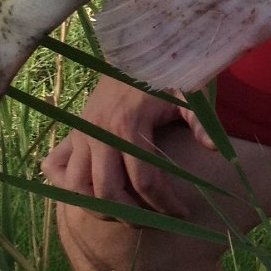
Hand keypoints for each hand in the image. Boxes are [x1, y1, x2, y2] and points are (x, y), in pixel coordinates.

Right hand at [41, 74, 216, 219]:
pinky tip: (90, 195)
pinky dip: (68, 187)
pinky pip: (56, 168)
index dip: (165, 203)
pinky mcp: (73, 133)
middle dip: (132, 215)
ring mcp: (81, 134)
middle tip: (154, 220)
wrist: (137, 51)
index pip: (144, 181)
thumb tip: (215, 150)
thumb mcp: (190, 92)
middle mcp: (98, 134)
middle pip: (107, 193)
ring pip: (77, 188)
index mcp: (128, 126)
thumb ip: (201, 122)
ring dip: (100, 208)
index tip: (181, 213)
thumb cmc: (166, 73)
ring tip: (126, 213)